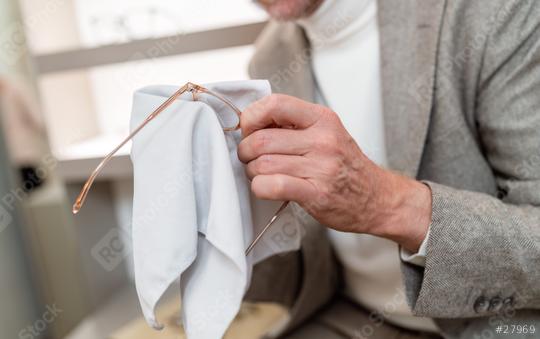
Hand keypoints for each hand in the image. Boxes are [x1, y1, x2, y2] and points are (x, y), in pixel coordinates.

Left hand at [237, 94, 431, 251]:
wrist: (377, 198)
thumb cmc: (346, 166)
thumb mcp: (326, 133)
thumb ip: (293, 124)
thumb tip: (251, 121)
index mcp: (322, 119)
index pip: (274, 104)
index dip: (251, 117)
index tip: (249, 129)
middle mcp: (323, 140)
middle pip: (261, 139)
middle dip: (245, 151)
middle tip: (249, 158)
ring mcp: (321, 167)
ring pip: (262, 164)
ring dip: (252, 172)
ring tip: (261, 174)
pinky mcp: (316, 193)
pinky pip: (273, 186)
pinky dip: (259, 187)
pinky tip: (266, 188)